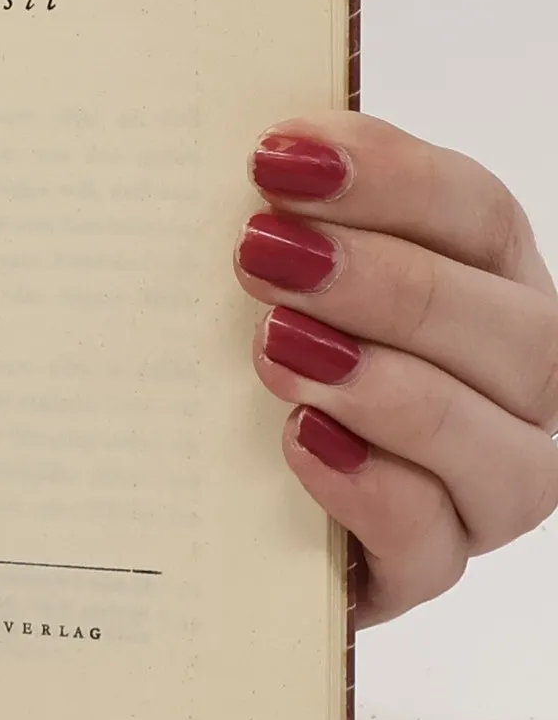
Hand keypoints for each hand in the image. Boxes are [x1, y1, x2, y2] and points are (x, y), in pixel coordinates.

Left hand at [235, 112, 557, 625]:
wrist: (204, 499)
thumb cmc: (239, 358)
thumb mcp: (262, 275)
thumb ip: (282, 216)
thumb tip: (253, 148)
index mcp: (486, 284)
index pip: (478, 216)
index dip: (391, 179)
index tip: (278, 157)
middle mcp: (514, 388)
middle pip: (515, 331)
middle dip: (388, 285)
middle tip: (261, 256)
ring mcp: (483, 490)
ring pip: (500, 450)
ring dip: (387, 389)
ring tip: (276, 350)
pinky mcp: (421, 571)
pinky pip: (431, 547)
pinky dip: (371, 492)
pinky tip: (301, 444)